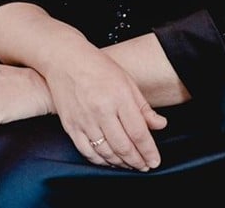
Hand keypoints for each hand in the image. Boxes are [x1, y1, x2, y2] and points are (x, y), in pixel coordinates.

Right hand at [43, 35, 166, 171]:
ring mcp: (84, 120)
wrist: (64, 59)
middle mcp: (101, 110)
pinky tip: (109, 161)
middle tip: (145, 166)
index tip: (155, 161)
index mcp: (119, 96)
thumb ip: (143, 106)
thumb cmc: (97, 66)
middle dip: (137, 161)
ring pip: (106, 153)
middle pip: (123, 146)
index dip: (148, 151)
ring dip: (121, 163)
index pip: (138, 132)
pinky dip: (100, 161)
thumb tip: (160, 124)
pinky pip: (87, 152)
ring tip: (130, 165)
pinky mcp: (70, 126)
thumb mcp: (126, 80)